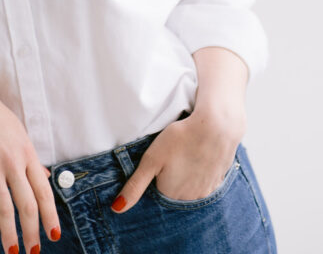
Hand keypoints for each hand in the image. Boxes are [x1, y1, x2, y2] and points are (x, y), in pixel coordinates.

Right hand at [0, 64, 60, 253]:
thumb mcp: (16, 131)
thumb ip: (29, 157)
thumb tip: (44, 177)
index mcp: (26, 151)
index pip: (44, 191)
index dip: (50, 216)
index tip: (54, 235)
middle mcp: (12, 161)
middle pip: (27, 206)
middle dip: (32, 233)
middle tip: (34, 252)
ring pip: (5, 209)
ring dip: (11, 235)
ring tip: (13, 251)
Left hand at [110, 106, 245, 211]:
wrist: (215, 127)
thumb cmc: (180, 140)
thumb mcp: (151, 160)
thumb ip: (135, 186)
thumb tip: (117, 209)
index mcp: (171, 196)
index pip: (156, 193)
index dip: (155, 176)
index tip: (158, 162)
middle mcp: (190, 200)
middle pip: (173, 193)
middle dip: (170, 179)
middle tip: (172, 156)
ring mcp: (207, 192)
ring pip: (190, 189)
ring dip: (186, 178)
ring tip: (184, 156)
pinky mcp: (218, 182)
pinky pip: (204, 183)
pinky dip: (199, 174)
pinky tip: (197, 158)